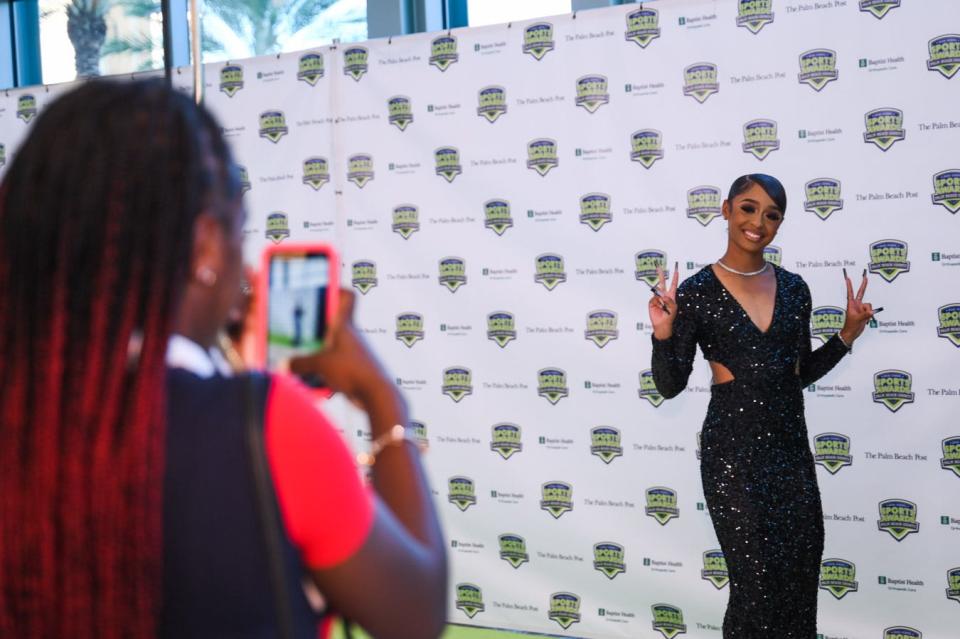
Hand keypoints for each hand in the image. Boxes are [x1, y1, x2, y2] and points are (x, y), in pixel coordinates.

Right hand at [288, 288, 400, 408]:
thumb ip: (299, 363)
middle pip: (333, 323)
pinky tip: (311, 383)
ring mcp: (354, 352)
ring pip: (331, 347)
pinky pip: (334, 367)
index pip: (347, 296)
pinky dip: (323, 373)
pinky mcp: (354, 369)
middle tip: (296, 331)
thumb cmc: (353, 371)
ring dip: (316, 353)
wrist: (377, 395)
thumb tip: (284, 365)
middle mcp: (351, 336)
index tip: (321, 288)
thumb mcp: (320, 364)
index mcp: (345, 325)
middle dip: (314, 329)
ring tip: (298, 361)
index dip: (336, 289)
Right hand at [649, 264, 678, 339]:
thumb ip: (669, 301)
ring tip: (663, 307)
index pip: (673, 285)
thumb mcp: (673, 308)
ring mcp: (657, 298)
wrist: (662, 324)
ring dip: (660, 299)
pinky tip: (658, 307)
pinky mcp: (652, 302)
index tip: (676, 271)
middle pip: (662, 283)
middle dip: (661, 275)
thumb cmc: (669, 316)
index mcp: (671, 296)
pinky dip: (656, 303)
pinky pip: (654, 299)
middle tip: (659, 267)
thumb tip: (663, 295)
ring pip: (657, 293)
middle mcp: (664, 295)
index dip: (675, 278)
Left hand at [840, 268, 873, 344]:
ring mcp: (861, 308)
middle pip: (861, 293)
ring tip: (863, 318)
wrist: (852, 333)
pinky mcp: (865, 312)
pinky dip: (870, 315)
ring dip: (868, 311)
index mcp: (851, 305)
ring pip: (869, 305)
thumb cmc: (851, 326)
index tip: (848, 278)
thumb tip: (871, 311)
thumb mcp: (858, 320)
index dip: (849, 286)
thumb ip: (865, 315)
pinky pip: (871, 310)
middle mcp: (856, 305)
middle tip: (865, 277)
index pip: (850, 293)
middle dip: (863, 286)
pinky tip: (866, 320)